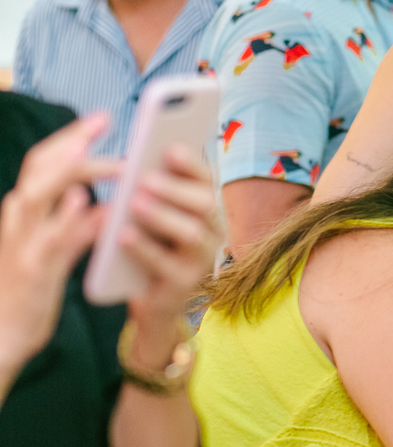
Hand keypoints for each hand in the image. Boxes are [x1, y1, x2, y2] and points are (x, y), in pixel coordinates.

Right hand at [0, 115, 114, 384]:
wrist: (1, 336)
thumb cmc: (29, 289)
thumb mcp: (49, 250)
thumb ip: (70, 225)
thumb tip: (95, 201)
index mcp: (22, 211)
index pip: (42, 162)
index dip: (70, 137)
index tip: (100, 119)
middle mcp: (17, 219)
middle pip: (40, 167)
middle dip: (73, 141)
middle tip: (107, 121)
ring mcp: (23, 242)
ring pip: (44, 194)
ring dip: (79, 174)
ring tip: (114, 160)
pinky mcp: (35, 269)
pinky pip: (57, 239)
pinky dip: (79, 221)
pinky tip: (104, 210)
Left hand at [120, 143, 220, 368]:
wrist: (151, 298)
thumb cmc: (149, 245)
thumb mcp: (153, 214)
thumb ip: (152, 191)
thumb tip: (135, 166)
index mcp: (207, 207)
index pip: (207, 178)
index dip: (191, 163)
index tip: (168, 148)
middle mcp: (214, 230)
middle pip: (206, 203)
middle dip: (175, 188)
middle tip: (144, 178)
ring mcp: (203, 259)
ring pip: (191, 233)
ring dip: (162, 216)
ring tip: (134, 204)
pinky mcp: (184, 284)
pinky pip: (167, 265)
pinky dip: (145, 249)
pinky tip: (124, 236)